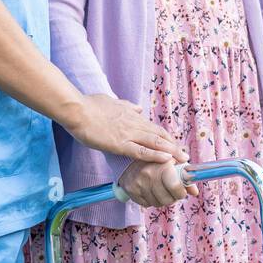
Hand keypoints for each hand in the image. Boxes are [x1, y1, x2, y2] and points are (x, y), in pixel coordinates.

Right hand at [66, 94, 188, 164]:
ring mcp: (128, 134)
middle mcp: (134, 124)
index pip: (155, 128)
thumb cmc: (90, 105)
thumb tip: (137, 108)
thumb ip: (126, 106)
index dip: (167, 138)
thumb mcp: (112, 102)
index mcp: (132, 116)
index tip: (176, 146)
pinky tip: (166, 160)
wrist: (77, 109)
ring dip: (171, 152)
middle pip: (160, 136)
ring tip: (183, 160)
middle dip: (174, 147)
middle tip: (186, 157)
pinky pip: (141, 151)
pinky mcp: (119, 143)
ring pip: (155, 143)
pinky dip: (155, 155)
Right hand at [118, 158, 199, 207]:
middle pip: (167, 199)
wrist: (131, 158)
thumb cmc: (158, 160)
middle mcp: (148, 174)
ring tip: (163, 190)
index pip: (175, 186)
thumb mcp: (174, 162)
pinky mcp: (131, 191)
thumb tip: (195, 192)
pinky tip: (152, 191)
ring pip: (158, 203)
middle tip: (174, 192)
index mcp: (162, 164)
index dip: (181, 192)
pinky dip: (152, 200)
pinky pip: (147, 204)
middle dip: (173, 197)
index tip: (182, 191)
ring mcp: (138, 183)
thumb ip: (186, 176)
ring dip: (163, 200)